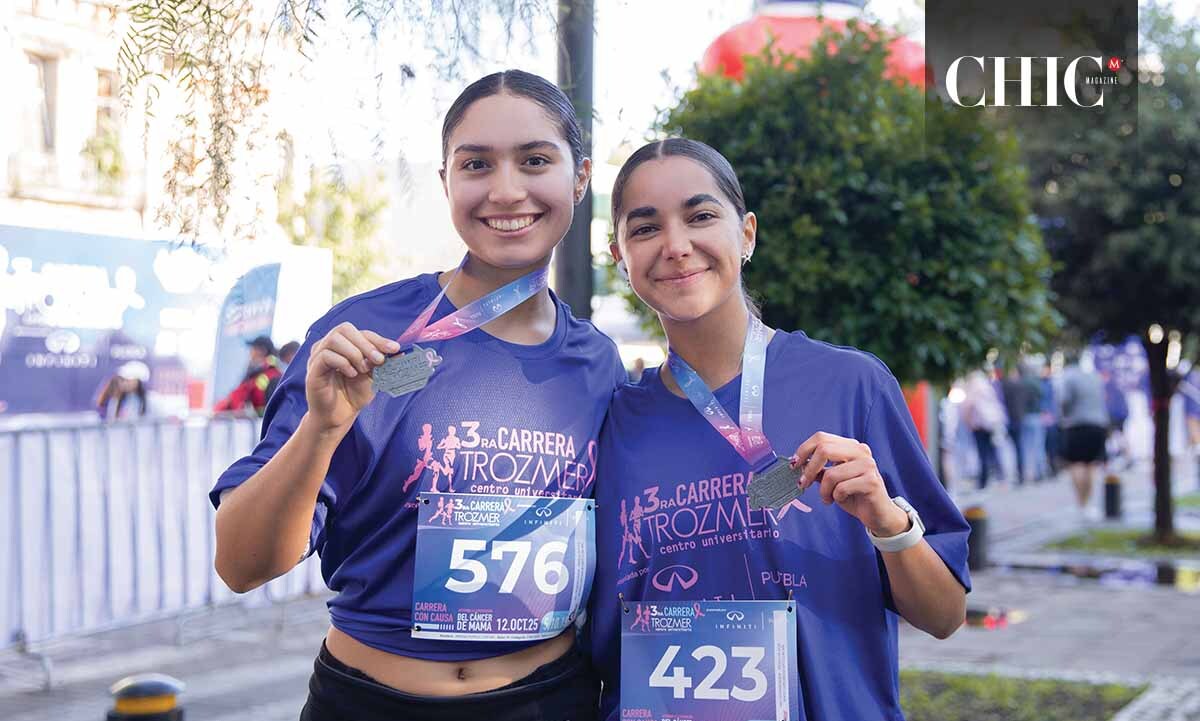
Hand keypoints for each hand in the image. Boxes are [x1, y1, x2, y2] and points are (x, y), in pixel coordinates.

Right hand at [305, 322, 398, 432]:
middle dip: (366, 343)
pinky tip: (351, 374)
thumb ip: (382, 362)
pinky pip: (326, 356)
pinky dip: (343, 362)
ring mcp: (318, 356)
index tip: (394, 348)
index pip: (361, 332)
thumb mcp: (373, 376)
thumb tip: (399, 351)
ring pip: (334, 339)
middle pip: (345, 329)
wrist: (340, 416)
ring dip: (354, 353)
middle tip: (378, 360)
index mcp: (343, 344)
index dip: (378, 339)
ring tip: (362, 369)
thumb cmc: (354, 394)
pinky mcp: (313, 369)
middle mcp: (328, 346)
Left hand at [789, 432, 908, 536]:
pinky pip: (841, 488)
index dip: (804, 450)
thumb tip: (797, 464)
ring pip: (831, 474)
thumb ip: (819, 470)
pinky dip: (835, 496)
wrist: (878, 514)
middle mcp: (861, 451)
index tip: (794, 465)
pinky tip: (840, 500)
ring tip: (827, 498)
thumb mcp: (832, 481)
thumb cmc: (854, 495)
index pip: (821, 438)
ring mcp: (868, 465)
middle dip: (808, 469)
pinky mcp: (872, 481)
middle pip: (824, 449)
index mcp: (850, 446)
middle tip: (803, 483)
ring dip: (823, 491)